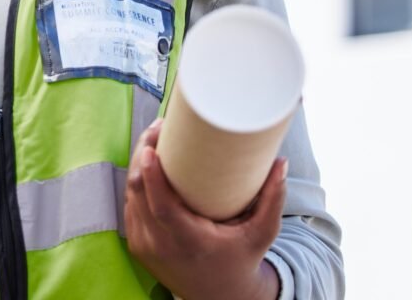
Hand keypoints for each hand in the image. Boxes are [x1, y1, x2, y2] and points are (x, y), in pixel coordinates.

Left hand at [124, 119, 285, 299]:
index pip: (161, 207)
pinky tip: (146, 164)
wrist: (219, 296)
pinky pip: (130, 205)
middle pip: (139, 192)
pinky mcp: (137, 244)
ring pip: (130, 195)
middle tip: (159, 128)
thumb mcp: (261, 235)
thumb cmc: (241, 260)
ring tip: (154, 139)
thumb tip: (281, 162)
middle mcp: (161, 245)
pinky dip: (137, 183)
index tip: (151, 148)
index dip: (152, 175)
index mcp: (189, 242)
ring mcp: (145, 246)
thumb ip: (272, 200)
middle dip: (143, 155)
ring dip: (138, 165)